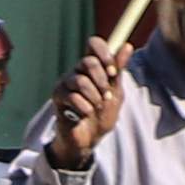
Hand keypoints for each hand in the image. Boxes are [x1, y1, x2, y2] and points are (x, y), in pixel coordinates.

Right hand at [43, 41, 121, 173]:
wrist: (89, 139)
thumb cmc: (102, 115)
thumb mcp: (116, 92)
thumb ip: (118, 71)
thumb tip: (127, 46)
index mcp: (92, 67)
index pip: (94, 44)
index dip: (104, 54)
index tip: (113, 71)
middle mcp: (76, 71)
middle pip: (88, 62)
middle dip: (102, 81)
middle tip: (106, 95)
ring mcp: (65, 83)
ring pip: (81, 81)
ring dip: (94, 98)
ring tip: (96, 107)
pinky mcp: (57, 97)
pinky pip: (72, 97)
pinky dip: (84, 108)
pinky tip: (85, 115)